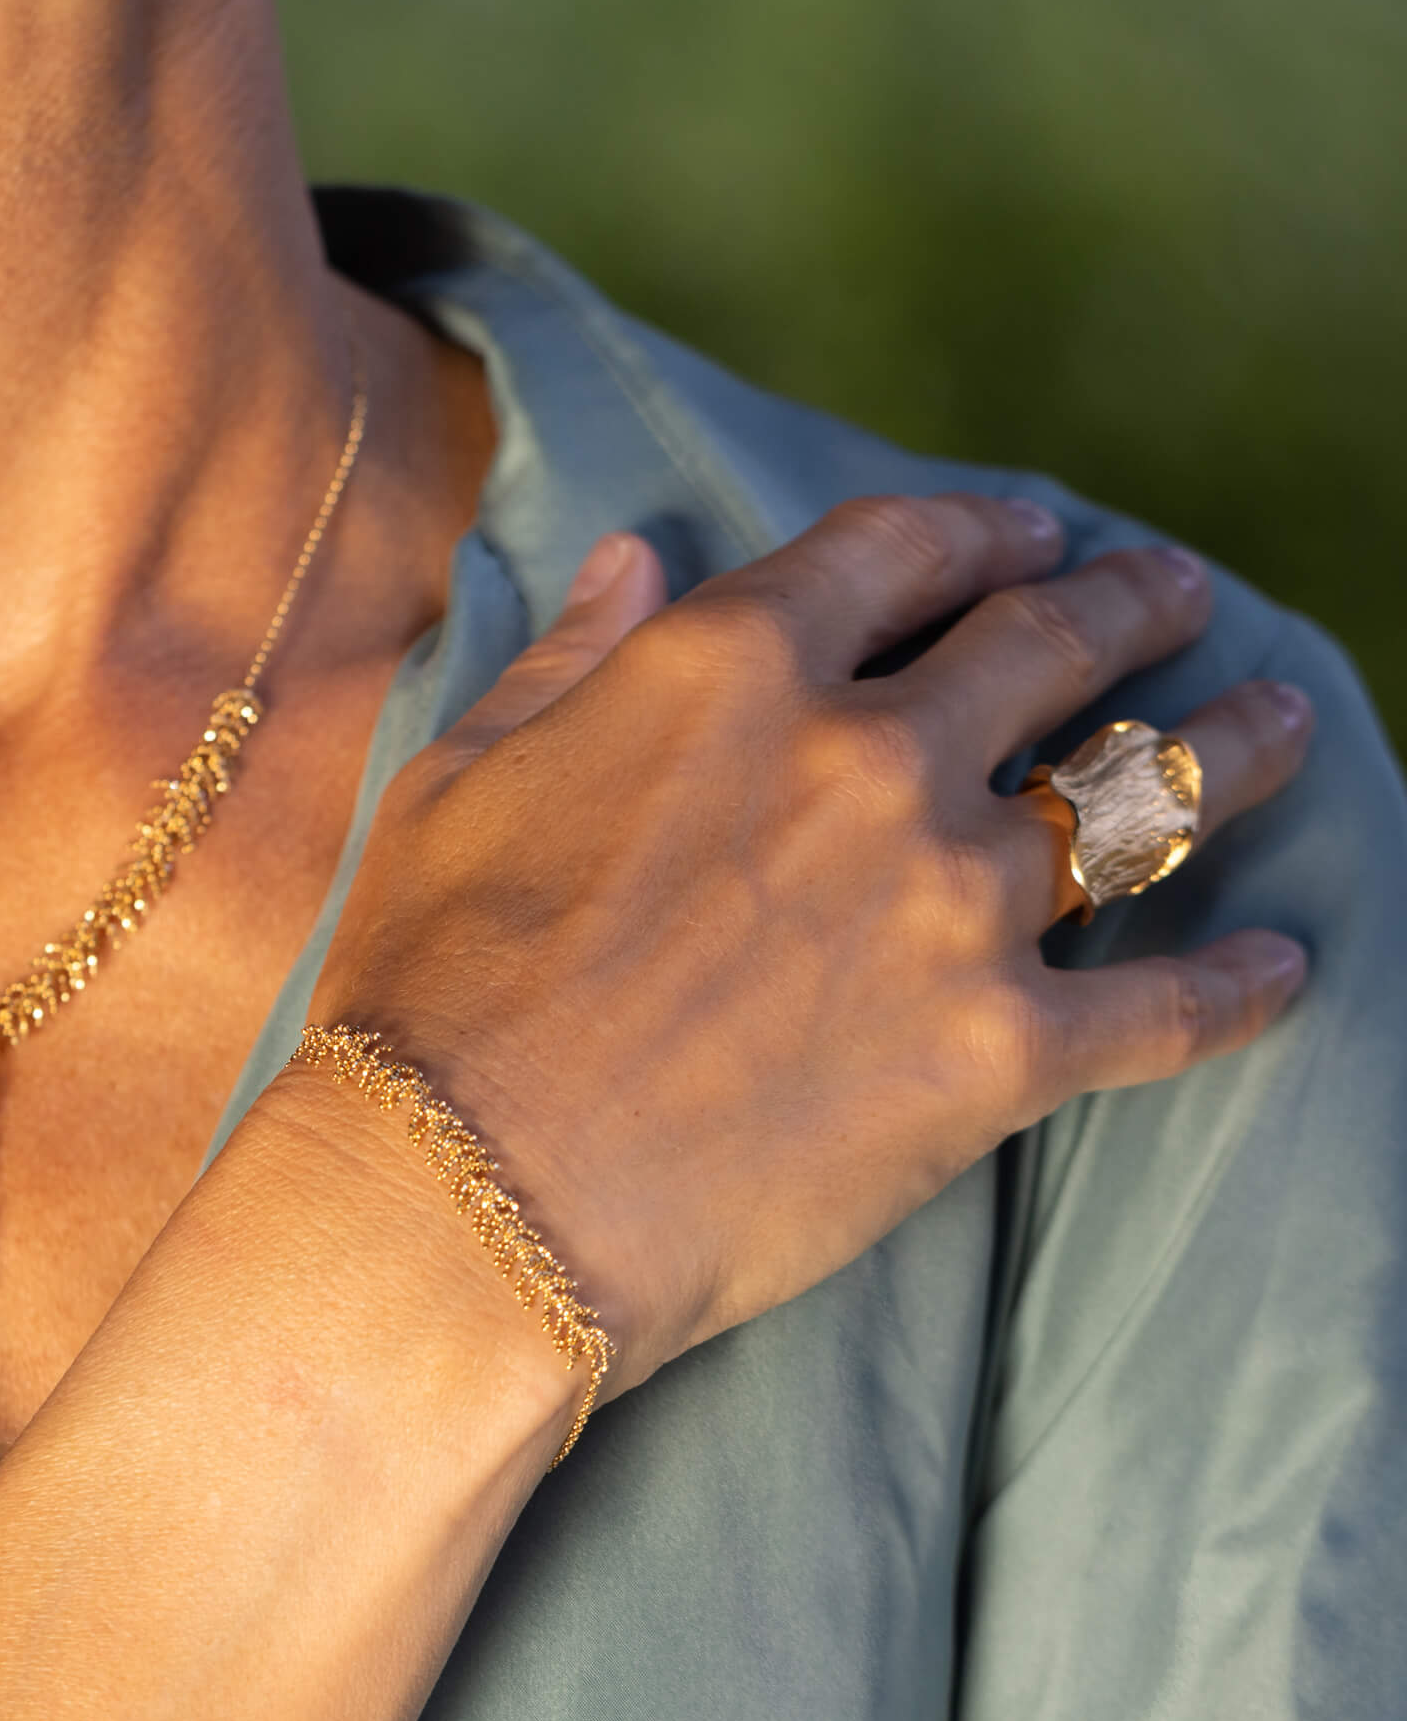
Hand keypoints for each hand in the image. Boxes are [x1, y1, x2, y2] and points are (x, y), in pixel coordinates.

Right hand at [306, 496, 1312, 1394]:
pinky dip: (1239, 990)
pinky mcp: (996, 1055)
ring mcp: (948, 904)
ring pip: (1144, 794)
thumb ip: (568, 657)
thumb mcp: (460, 781)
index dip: (978, 530)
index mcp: (733, 668)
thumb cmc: (433, 983)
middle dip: (1123, 604)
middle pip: (1046, 645)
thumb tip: (639, 556)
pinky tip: (1287, 968)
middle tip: (1171, 593)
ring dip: (1235, 744)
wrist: (472, 1190)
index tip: (1025, 533)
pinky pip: (1164, 1009)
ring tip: (1284, 720)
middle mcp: (868, 755)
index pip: (898, 553)